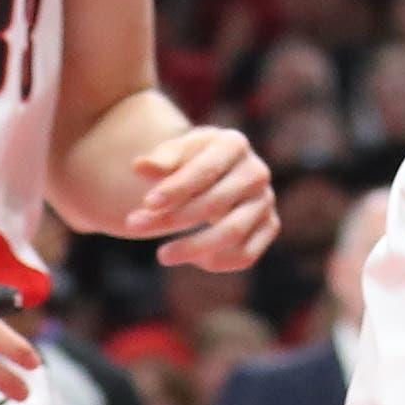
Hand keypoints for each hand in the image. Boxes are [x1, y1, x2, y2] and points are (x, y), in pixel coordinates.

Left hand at [134, 125, 278, 270]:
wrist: (217, 174)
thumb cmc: (191, 162)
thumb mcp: (176, 153)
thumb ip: (161, 159)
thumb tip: (140, 166)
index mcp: (234, 144)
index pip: (206, 170)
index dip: (175, 189)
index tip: (145, 204)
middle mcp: (256, 171)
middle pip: (215, 203)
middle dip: (172, 219)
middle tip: (134, 225)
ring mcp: (265, 200)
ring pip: (232, 233)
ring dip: (192, 247)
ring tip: (162, 255)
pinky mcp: (269, 226)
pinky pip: (245, 254)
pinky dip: (217, 260)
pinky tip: (194, 257)